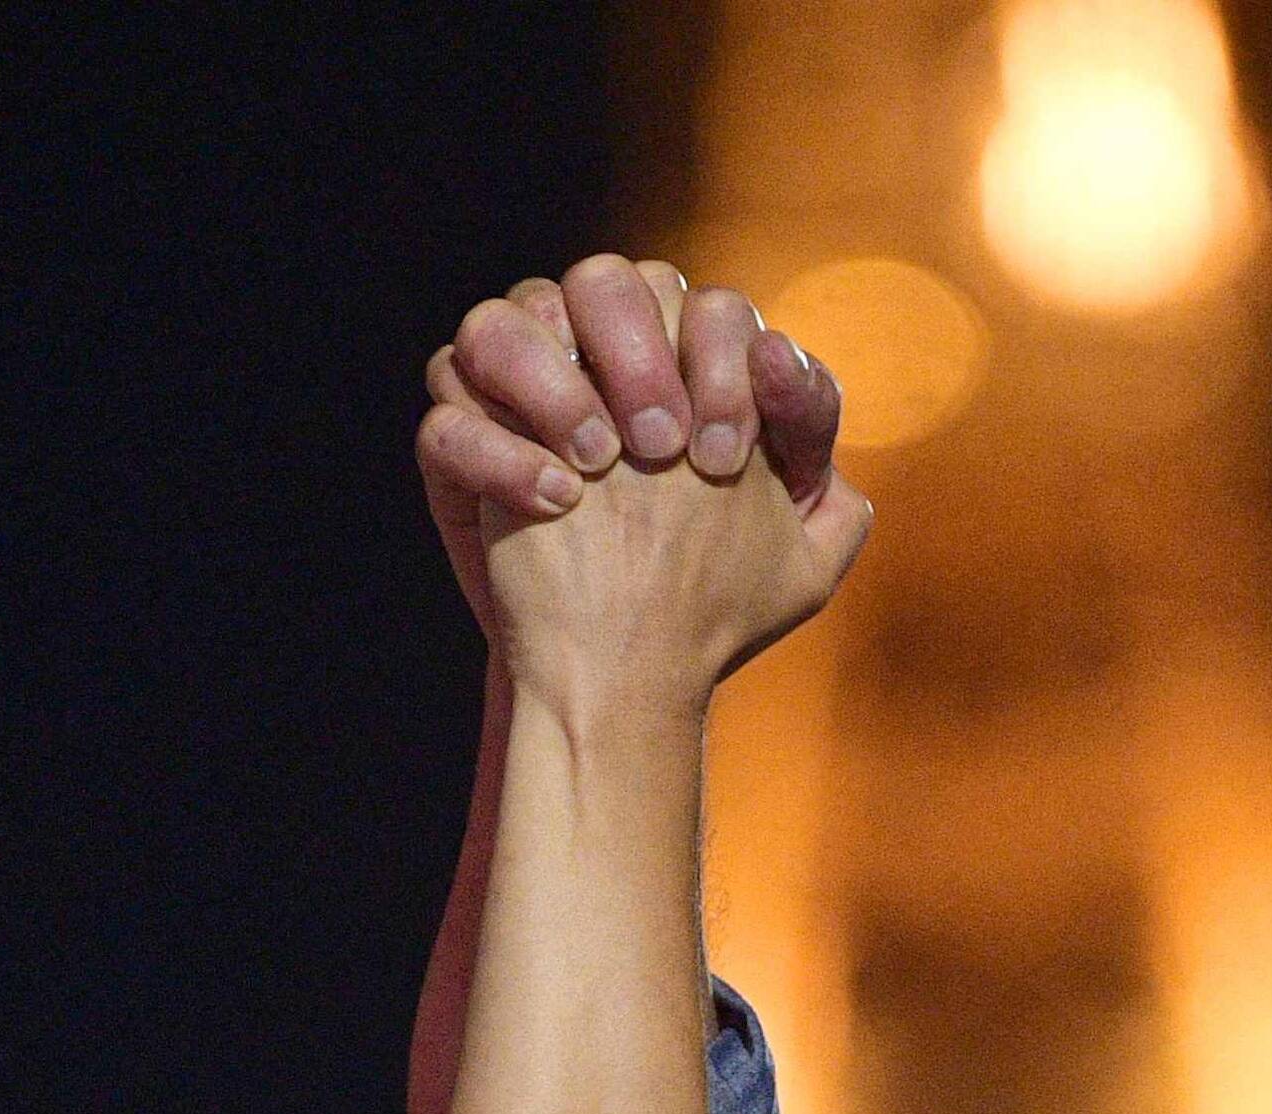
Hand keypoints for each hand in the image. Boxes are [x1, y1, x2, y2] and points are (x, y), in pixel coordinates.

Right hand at [417, 253, 848, 634]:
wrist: (617, 675)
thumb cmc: (706, 604)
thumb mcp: (794, 563)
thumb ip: (825, 478)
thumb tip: (784, 368)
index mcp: (681, 364)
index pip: (702, 305)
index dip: (721, 361)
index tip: (725, 454)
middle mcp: (594, 358)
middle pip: (606, 281)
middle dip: (642, 356)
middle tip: (663, 448)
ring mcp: (515, 395)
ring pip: (504, 322)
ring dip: (555, 381)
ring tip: (599, 463)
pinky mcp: (456, 448)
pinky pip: (447, 411)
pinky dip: (495, 448)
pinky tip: (556, 501)